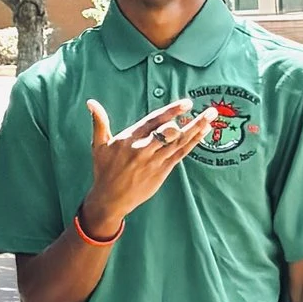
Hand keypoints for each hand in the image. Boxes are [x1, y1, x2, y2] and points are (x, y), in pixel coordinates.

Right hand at [79, 96, 217, 240]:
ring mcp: (154, 161)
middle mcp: (143, 149)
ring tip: (211, 118)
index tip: (187, 103)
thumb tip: (91, 102)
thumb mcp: (98, 145)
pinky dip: (192, 143)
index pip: (153, 121)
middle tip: (210, 111)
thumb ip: (99, 122)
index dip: (171, 111)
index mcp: (129, 139)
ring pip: (180, 143)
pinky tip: (202, 133)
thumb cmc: (104, 170)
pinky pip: (181, 154)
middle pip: (171, 132)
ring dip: (197, 130)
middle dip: (191, 121)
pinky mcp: (162, 171)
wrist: (110, 198)